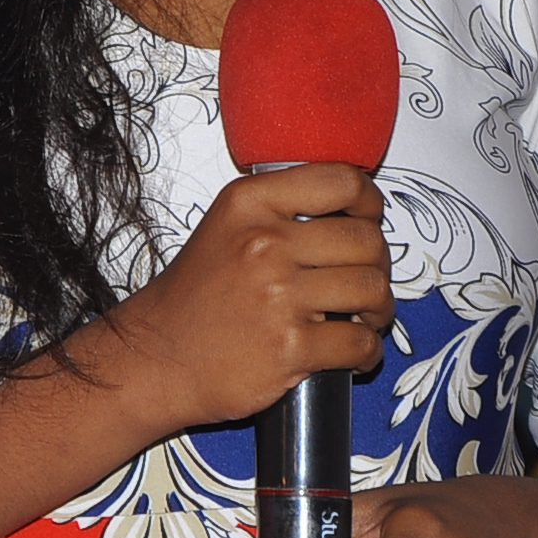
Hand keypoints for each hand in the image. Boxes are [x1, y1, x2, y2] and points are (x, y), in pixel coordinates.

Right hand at [91, 165, 391, 435]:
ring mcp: (278, 297)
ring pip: (372, 290)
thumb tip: (352, 212)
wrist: (158, 355)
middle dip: (378, 265)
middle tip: (365, 280)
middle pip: (366, 241)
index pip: (341, 181)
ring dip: (380, 309)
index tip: (368, 219)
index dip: (369, 202)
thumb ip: (280, 210)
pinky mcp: (290, 348)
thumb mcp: (226, 227)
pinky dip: (368, 351)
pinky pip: (361, 343)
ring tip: (364, 317)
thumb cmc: (195, 296)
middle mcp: (264, 243)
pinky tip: (353, 351)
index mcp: (250, 204)